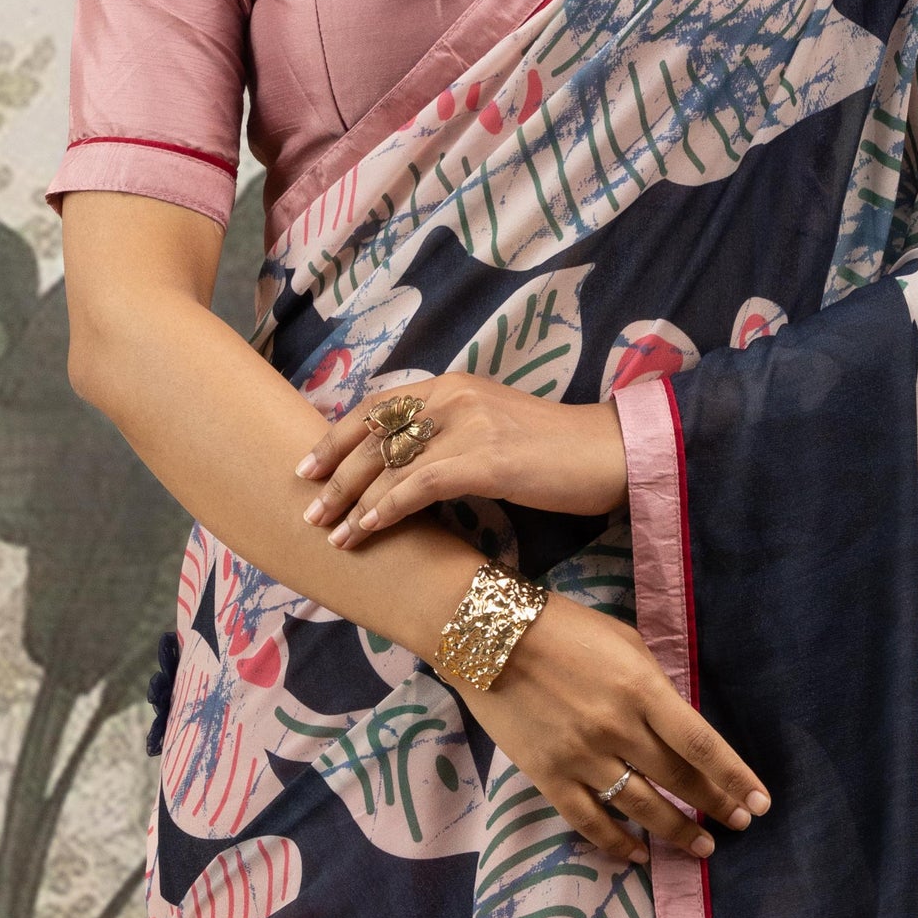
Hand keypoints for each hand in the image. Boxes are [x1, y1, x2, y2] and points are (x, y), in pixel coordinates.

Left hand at [297, 374, 626, 546]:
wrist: (610, 452)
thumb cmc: (555, 451)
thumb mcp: (493, 427)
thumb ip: (450, 434)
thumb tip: (407, 469)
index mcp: (452, 385)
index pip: (378, 407)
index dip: (337, 437)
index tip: (308, 466)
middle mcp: (453, 395)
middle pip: (373, 434)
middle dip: (333, 473)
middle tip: (307, 506)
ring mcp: (469, 424)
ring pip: (389, 464)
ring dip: (352, 502)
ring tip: (329, 532)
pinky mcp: (485, 459)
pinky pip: (418, 486)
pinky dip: (386, 509)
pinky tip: (367, 530)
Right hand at [457, 587, 769, 867]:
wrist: (486, 635)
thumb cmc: (563, 628)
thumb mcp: (624, 641)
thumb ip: (654, 685)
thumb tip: (678, 725)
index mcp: (642, 689)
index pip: (702, 745)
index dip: (735, 778)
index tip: (759, 802)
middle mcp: (618, 728)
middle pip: (678, 779)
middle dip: (715, 806)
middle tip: (738, 825)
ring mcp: (581, 756)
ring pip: (640, 808)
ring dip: (676, 831)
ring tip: (702, 847)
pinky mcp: (548, 775)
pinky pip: (590, 821)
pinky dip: (616, 844)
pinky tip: (637, 856)